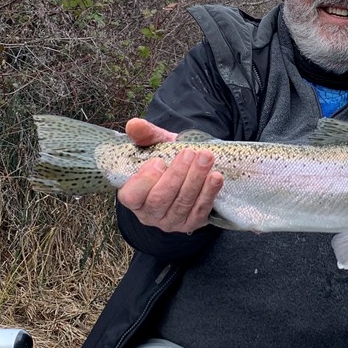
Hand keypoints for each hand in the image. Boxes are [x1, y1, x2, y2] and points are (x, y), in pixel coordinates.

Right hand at [117, 118, 222, 232]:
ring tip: (206, 157)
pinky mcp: (192, 223)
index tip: (159, 160)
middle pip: (161, 198)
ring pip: (183, 203)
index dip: (145, 180)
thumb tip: (135, 124)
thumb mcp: (155, 145)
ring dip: (196, 179)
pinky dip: (209, 192)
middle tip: (189, 153)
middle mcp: (150, 214)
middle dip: (177, 174)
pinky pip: (201, 210)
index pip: (132, 196)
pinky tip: (216, 176)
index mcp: (133, 197)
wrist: (189, 169)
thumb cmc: (167, 158)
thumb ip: (144, 135)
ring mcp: (171, 222)